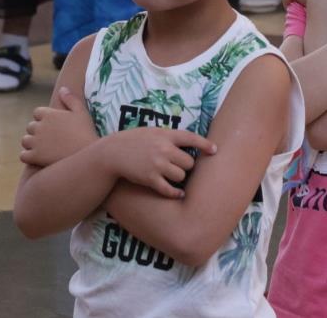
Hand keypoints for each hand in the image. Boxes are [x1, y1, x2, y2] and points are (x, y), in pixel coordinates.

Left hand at [21, 87, 98, 167]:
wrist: (88, 155)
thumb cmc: (86, 132)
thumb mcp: (81, 112)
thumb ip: (70, 99)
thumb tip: (62, 89)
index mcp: (49, 114)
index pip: (37, 113)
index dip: (44, 119)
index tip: (52, 126)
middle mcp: (39, 126)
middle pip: (30, 127)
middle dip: (37, 131)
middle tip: (49, 139)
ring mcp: (36, 142)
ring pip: (25, 141)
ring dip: (31, 144)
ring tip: (43, 149)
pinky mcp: (35, 156)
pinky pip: (23, 155)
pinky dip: (28, 156)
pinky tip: (38, 158)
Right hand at [103, 127, 217, 198]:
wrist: (111, 153)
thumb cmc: (132, 141)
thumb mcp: (150, 132)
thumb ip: (168, 136)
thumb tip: (187, 141)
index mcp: (165, 135)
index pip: (191, 138)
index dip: (205, 144)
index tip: (214, 150)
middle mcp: (163, 149)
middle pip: (189, 162)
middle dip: (186, 166)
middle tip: (181, 167)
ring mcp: (157, 165)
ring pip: (181, 175)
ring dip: (179, 178)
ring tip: (173, 176)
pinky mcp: (150, 179)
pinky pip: (170, 189)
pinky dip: (175, 193)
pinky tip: (178, 193)